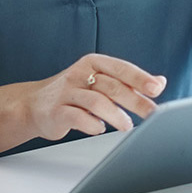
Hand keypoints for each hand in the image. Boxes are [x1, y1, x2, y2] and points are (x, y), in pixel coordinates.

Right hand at [17, 54, 167, 140]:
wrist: (32, 105)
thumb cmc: (72, 93)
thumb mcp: (100, 81)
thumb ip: (128, 81)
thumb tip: (160, 81)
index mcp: (92, 63)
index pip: (120, 68)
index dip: (140, 78)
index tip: (157, 89)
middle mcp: (79, 74)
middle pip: (112, 86)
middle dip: (135, 102)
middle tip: (152, 115)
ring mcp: (65, 92)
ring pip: (96, 102)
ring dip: (116, 115)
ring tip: (127, 126)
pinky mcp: (55, 111)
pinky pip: (77, 117)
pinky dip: (92, 124)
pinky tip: (99, 128)